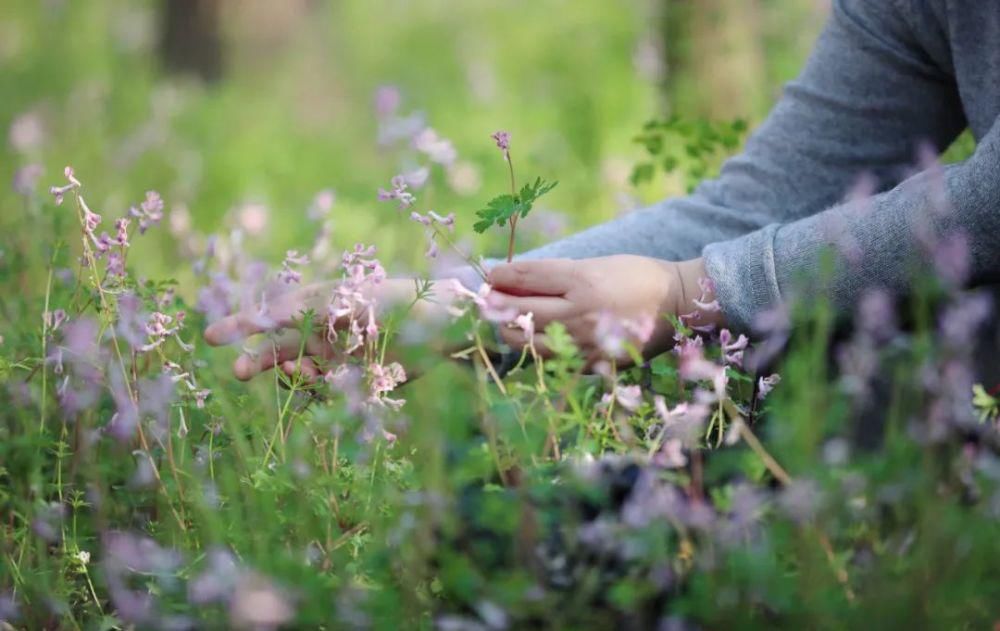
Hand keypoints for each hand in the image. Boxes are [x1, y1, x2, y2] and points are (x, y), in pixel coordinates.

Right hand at [204, 278, 456, 380]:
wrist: (441, 323)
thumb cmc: (396, 299)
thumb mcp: (348, 299)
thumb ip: (307, 308)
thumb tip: (266, 315)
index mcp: (318, 305)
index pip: (272, 316)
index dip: (242, 326)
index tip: (211, 337)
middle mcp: (323, 332)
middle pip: (278, 349)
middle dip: (256, 361)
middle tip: (236, 373)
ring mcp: (338, 357)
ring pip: (299, 373)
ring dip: (290, 376)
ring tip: (300, 376)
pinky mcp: (356, 380)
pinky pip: (326, 390)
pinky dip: (320, 389)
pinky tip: (330, 380)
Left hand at [486, 255, 718, 364]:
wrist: (677, 305)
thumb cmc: (635, 276)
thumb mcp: (595, 264)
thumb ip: (553, 273)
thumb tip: (510, 277)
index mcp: (583, 280)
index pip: (526, 277)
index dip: (501, 276)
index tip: (490, 276)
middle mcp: (581, 312)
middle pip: (519, 311)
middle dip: (496, 304)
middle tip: (488, 300)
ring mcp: (586, 342)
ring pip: (528, 341)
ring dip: (511, 330)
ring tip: (508, 320)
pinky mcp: (593, 363)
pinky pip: (551, 359)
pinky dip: (536, 348)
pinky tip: (535, 338)